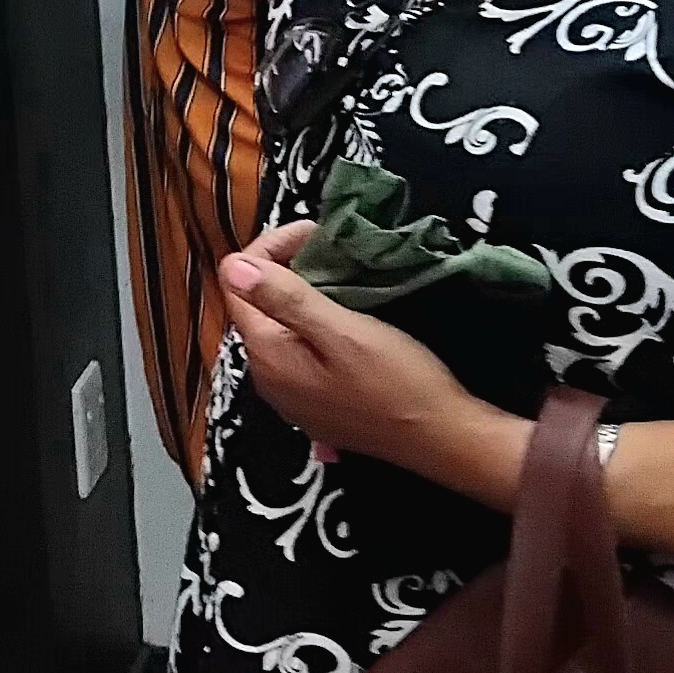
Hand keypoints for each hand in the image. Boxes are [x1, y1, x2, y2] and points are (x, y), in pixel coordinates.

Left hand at [221, 220, 496, 481]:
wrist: (442, 440)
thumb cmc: (397, 382)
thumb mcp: (343, 332)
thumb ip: (284, 299)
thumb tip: (231, 266)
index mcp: (267, 357)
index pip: (237, 286)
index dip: (267, 251)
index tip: (310, 232)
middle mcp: (268, 378)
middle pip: (256, 306)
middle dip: (283, 268)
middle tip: (327, 246)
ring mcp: (292, 395)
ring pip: (279, 326)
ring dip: (300, 293)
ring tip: (338, 270)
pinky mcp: (317, 402)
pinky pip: (299, 349)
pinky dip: (313, 321)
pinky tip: (342, 310)